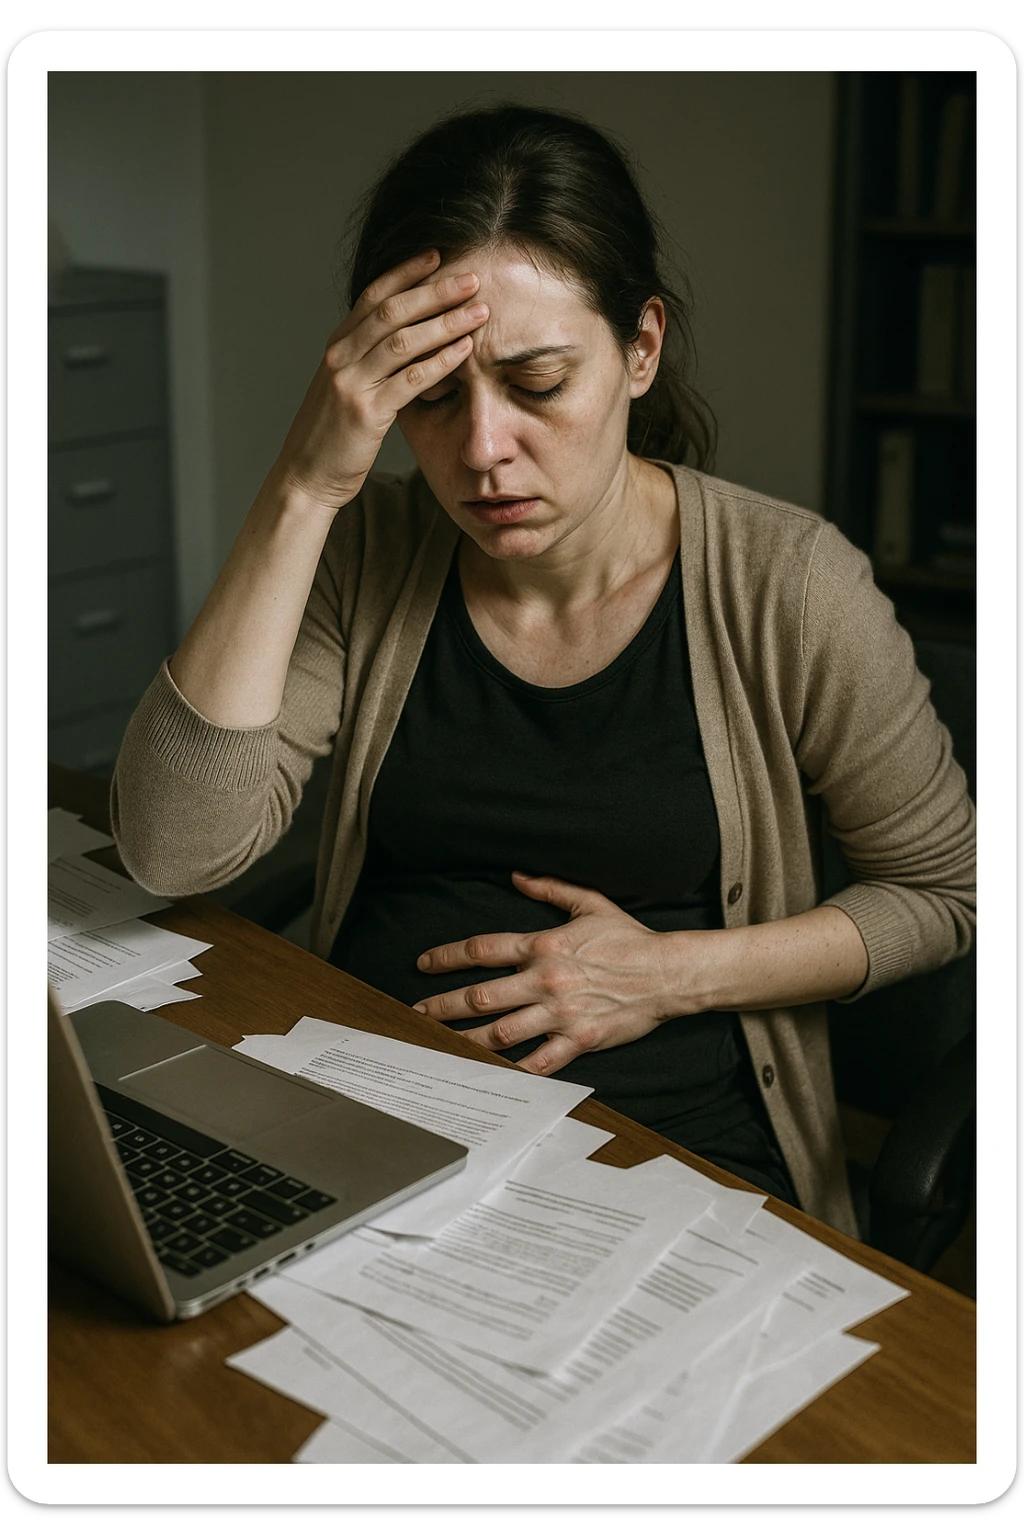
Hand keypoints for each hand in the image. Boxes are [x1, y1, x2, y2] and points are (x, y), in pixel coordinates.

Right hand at [272, 250, 488, 511]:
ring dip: (445, 322)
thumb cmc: (331, 436)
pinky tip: (464, 351)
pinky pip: (410, 380)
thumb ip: (367, 363)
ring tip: (479, 312)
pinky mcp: (366, 413)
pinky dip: (440, 362)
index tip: (437, 256)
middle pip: (392, 311)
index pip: (372, 297)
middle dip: (435, 291)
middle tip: (472, 279)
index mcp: (336, 347)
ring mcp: (351, 383)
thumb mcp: (344, 389)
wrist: (306, 476)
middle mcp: (340, 357)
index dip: (405, 273)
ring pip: (403, 340)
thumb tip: (407, 342)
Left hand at [413, 872, 682, 1074]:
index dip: (447, 956)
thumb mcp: (589, 903)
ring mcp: (561, 1013)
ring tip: (439, 1045)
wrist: (668, 973)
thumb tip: (516, 877)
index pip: (483, 949)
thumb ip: (549, 889)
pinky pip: (539, 1061)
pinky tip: (491, 1075)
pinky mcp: (578, 1040)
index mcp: (544, 945)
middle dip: (444, 1005)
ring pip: (502, 1031)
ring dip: (466, 1039)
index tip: (423, 964)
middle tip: (417, 1012)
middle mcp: (546, 980)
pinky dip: (514, 1070)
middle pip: (482, 995)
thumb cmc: (629, 938)